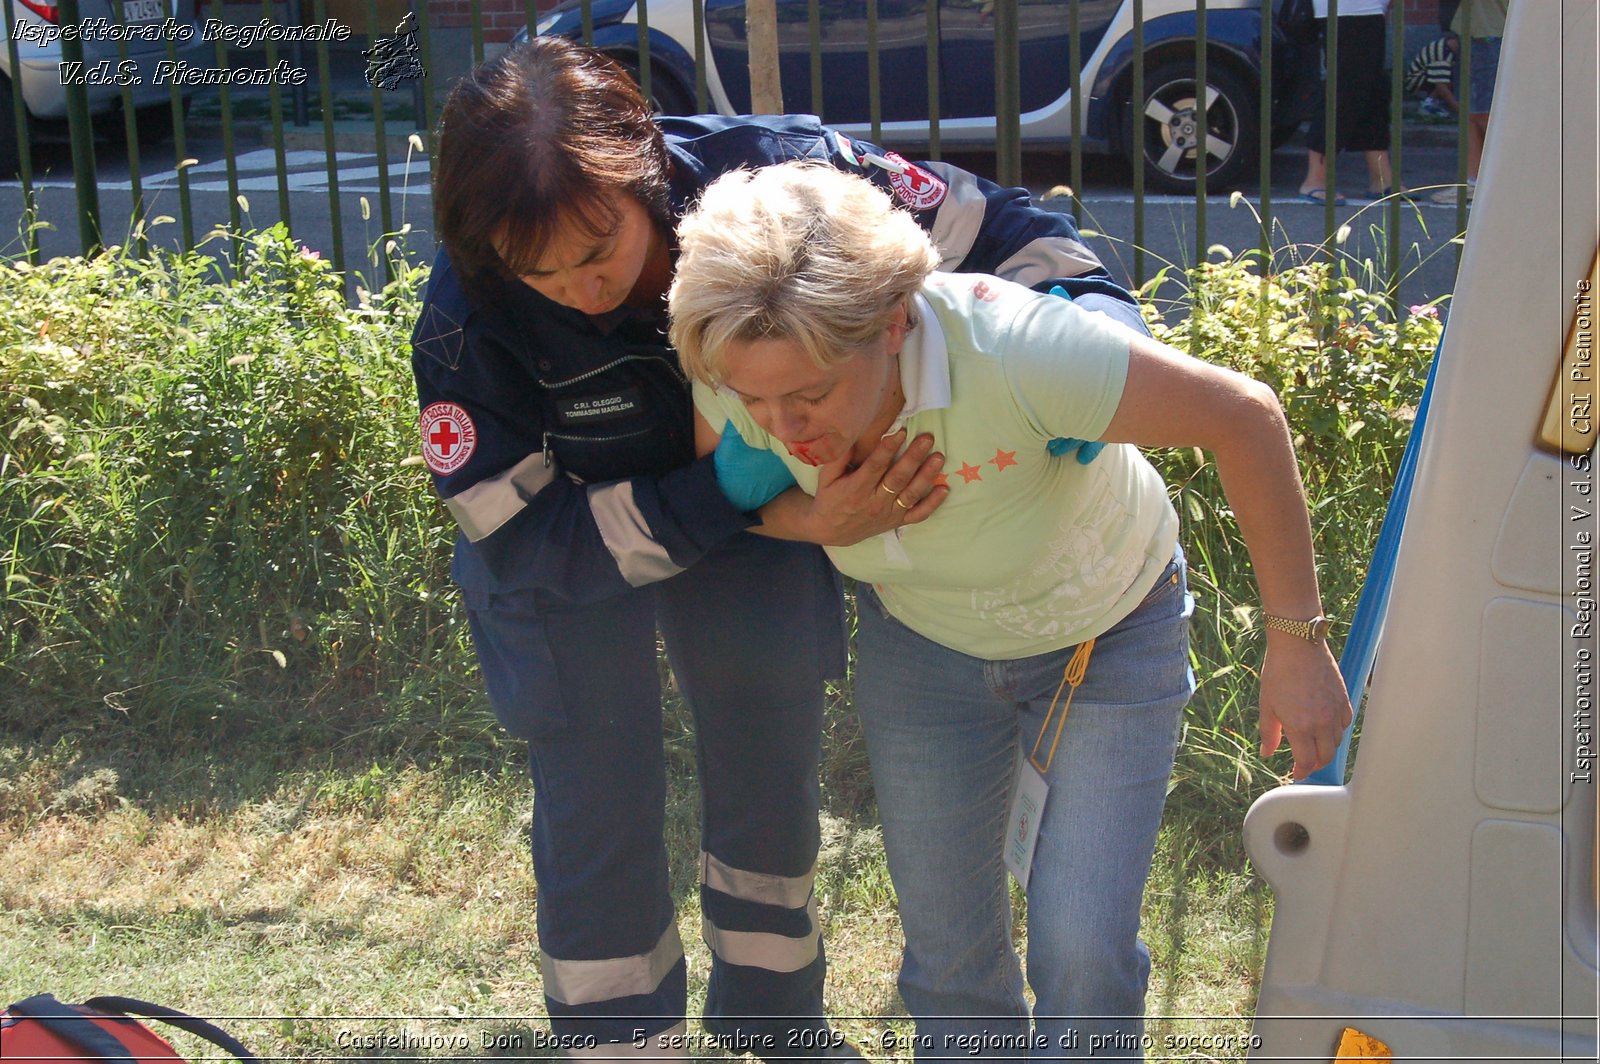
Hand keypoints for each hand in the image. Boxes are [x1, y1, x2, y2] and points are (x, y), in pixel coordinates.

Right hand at [805, 430, 948, 545]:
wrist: (831, 531)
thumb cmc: (830, 498)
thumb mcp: (827, 477)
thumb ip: (839, 457)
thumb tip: (854, 433)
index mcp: (857, 489)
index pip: (875, 466)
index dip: (888, 448)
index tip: (900, 431)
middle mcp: (875, 502)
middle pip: (898, 478)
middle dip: (914, 457)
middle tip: (927, 439)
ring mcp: (888, 513)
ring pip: (911, 494)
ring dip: (927, 476)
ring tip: (939, 457)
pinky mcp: (896, 521)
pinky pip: (918, 515)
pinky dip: (932, 504)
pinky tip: (944, 489)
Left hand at [1257, 634, 1353, 779]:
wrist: (1298, 645)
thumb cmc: (1279, 672)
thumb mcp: (1267, 705)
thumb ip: (1269, 733)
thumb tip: (1267, 753)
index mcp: (1301, 726)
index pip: (1307, 761)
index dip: (1301, 771)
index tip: (1297, 773)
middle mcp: (1322, 722)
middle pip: (1326, 756)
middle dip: (1315, 764)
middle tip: (1305, 764)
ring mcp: (1336, 711)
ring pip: (1337, 741)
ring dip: (1326, 747)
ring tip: (1313, 744)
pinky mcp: (1345, 699)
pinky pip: (1345, 723)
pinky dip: (1337, 730)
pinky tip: (1326, 726)